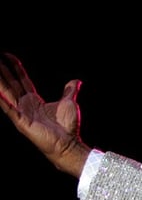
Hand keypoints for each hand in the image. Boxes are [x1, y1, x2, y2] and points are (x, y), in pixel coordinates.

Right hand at [0, 53, 90, 176]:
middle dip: (2, 71)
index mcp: (33, 100)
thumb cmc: (67, 127)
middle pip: (10, 84)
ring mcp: (21, 113)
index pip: (21, 80)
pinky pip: (10, 109)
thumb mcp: (69, 103)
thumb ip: (69, 91)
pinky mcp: (21, 122)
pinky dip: (3, 100)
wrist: (68, 144)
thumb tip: (75, 81)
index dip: (14, 68)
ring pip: (6, 94)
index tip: (7, 55)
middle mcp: (25, 105)